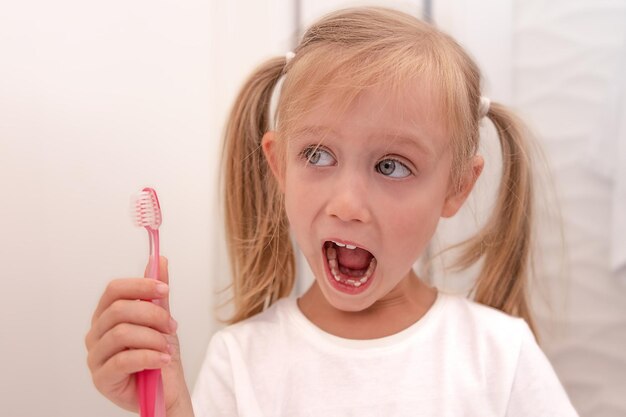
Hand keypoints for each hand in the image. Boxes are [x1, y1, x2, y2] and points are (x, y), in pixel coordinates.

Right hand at [85, 256, 189, 413]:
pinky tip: (163, 360)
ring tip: (167, 347)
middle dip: (152, 315)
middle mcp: (97, 333)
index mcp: (107, 315)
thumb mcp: (162, 320)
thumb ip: (157, 293)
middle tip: (172, 325)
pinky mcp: (101, 378)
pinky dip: (149, 357)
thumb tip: (159, 260)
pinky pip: (123, 361)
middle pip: (118, 310)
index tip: (164, 290)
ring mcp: (96, 357)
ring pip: (121, 334)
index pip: (114, 290)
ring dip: (152, 338)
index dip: (140, 286)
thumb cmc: (159, 354)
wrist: (166, 390)